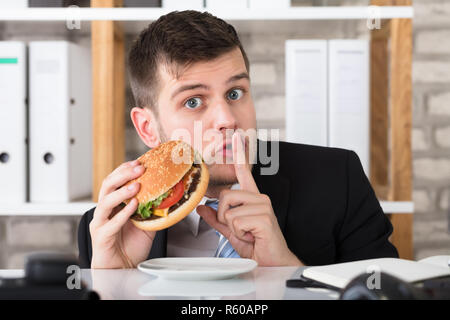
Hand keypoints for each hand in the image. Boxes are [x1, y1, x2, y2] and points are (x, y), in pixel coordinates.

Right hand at [90, 160, 154, 268]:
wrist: (123, 268)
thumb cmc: (132, 247)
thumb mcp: (148, 224)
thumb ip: (155, 210)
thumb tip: (172, 197)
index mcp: (114, 205)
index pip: (115, 181)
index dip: (125, 170)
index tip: (139, 161)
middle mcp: (105, 211)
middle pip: (107, 186)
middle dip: (123, 174)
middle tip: (139, 168)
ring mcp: (101, 223)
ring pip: (105, 202)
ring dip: (122, 192)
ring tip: (136, 185)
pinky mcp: (101, 236)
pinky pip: (111, 223)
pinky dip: (123, 213)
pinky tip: (133, 206)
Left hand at [197, 132, 302, 266]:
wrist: (272, 262)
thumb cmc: (256, 246)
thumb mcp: (231, 231)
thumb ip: (217, 219)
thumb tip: (202, 209)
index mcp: (252, 199)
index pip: (244, 172)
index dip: (239, 155)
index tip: (238, 137)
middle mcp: (260, 198)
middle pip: (226, 195)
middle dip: (225, 216)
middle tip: (240, 228)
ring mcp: (263, 206)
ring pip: (229, 209)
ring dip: (233, 227)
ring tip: (247, 233)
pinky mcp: (264, 217)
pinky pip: (236, 221)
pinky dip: (239, 233)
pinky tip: (252, 236)